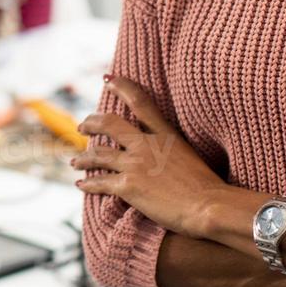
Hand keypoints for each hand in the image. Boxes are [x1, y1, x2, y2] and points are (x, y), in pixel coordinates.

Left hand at [71, 75, 225, 235]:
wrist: (210, 207)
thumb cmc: (208, 187)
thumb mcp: (191, 156)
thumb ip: (173, 150)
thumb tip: (166, 154)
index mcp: (165, 135)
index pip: (140, 102)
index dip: (122, 87)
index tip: (108, 79)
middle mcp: (146, 145)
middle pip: (109, 124)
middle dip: (91, 123)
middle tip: (82, 126)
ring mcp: (135, 164)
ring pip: (98, 154)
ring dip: (83, 158)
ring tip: (75, 161)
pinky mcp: (128, 186)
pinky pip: (100, 182)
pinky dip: (88, 184)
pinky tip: (81, 185)